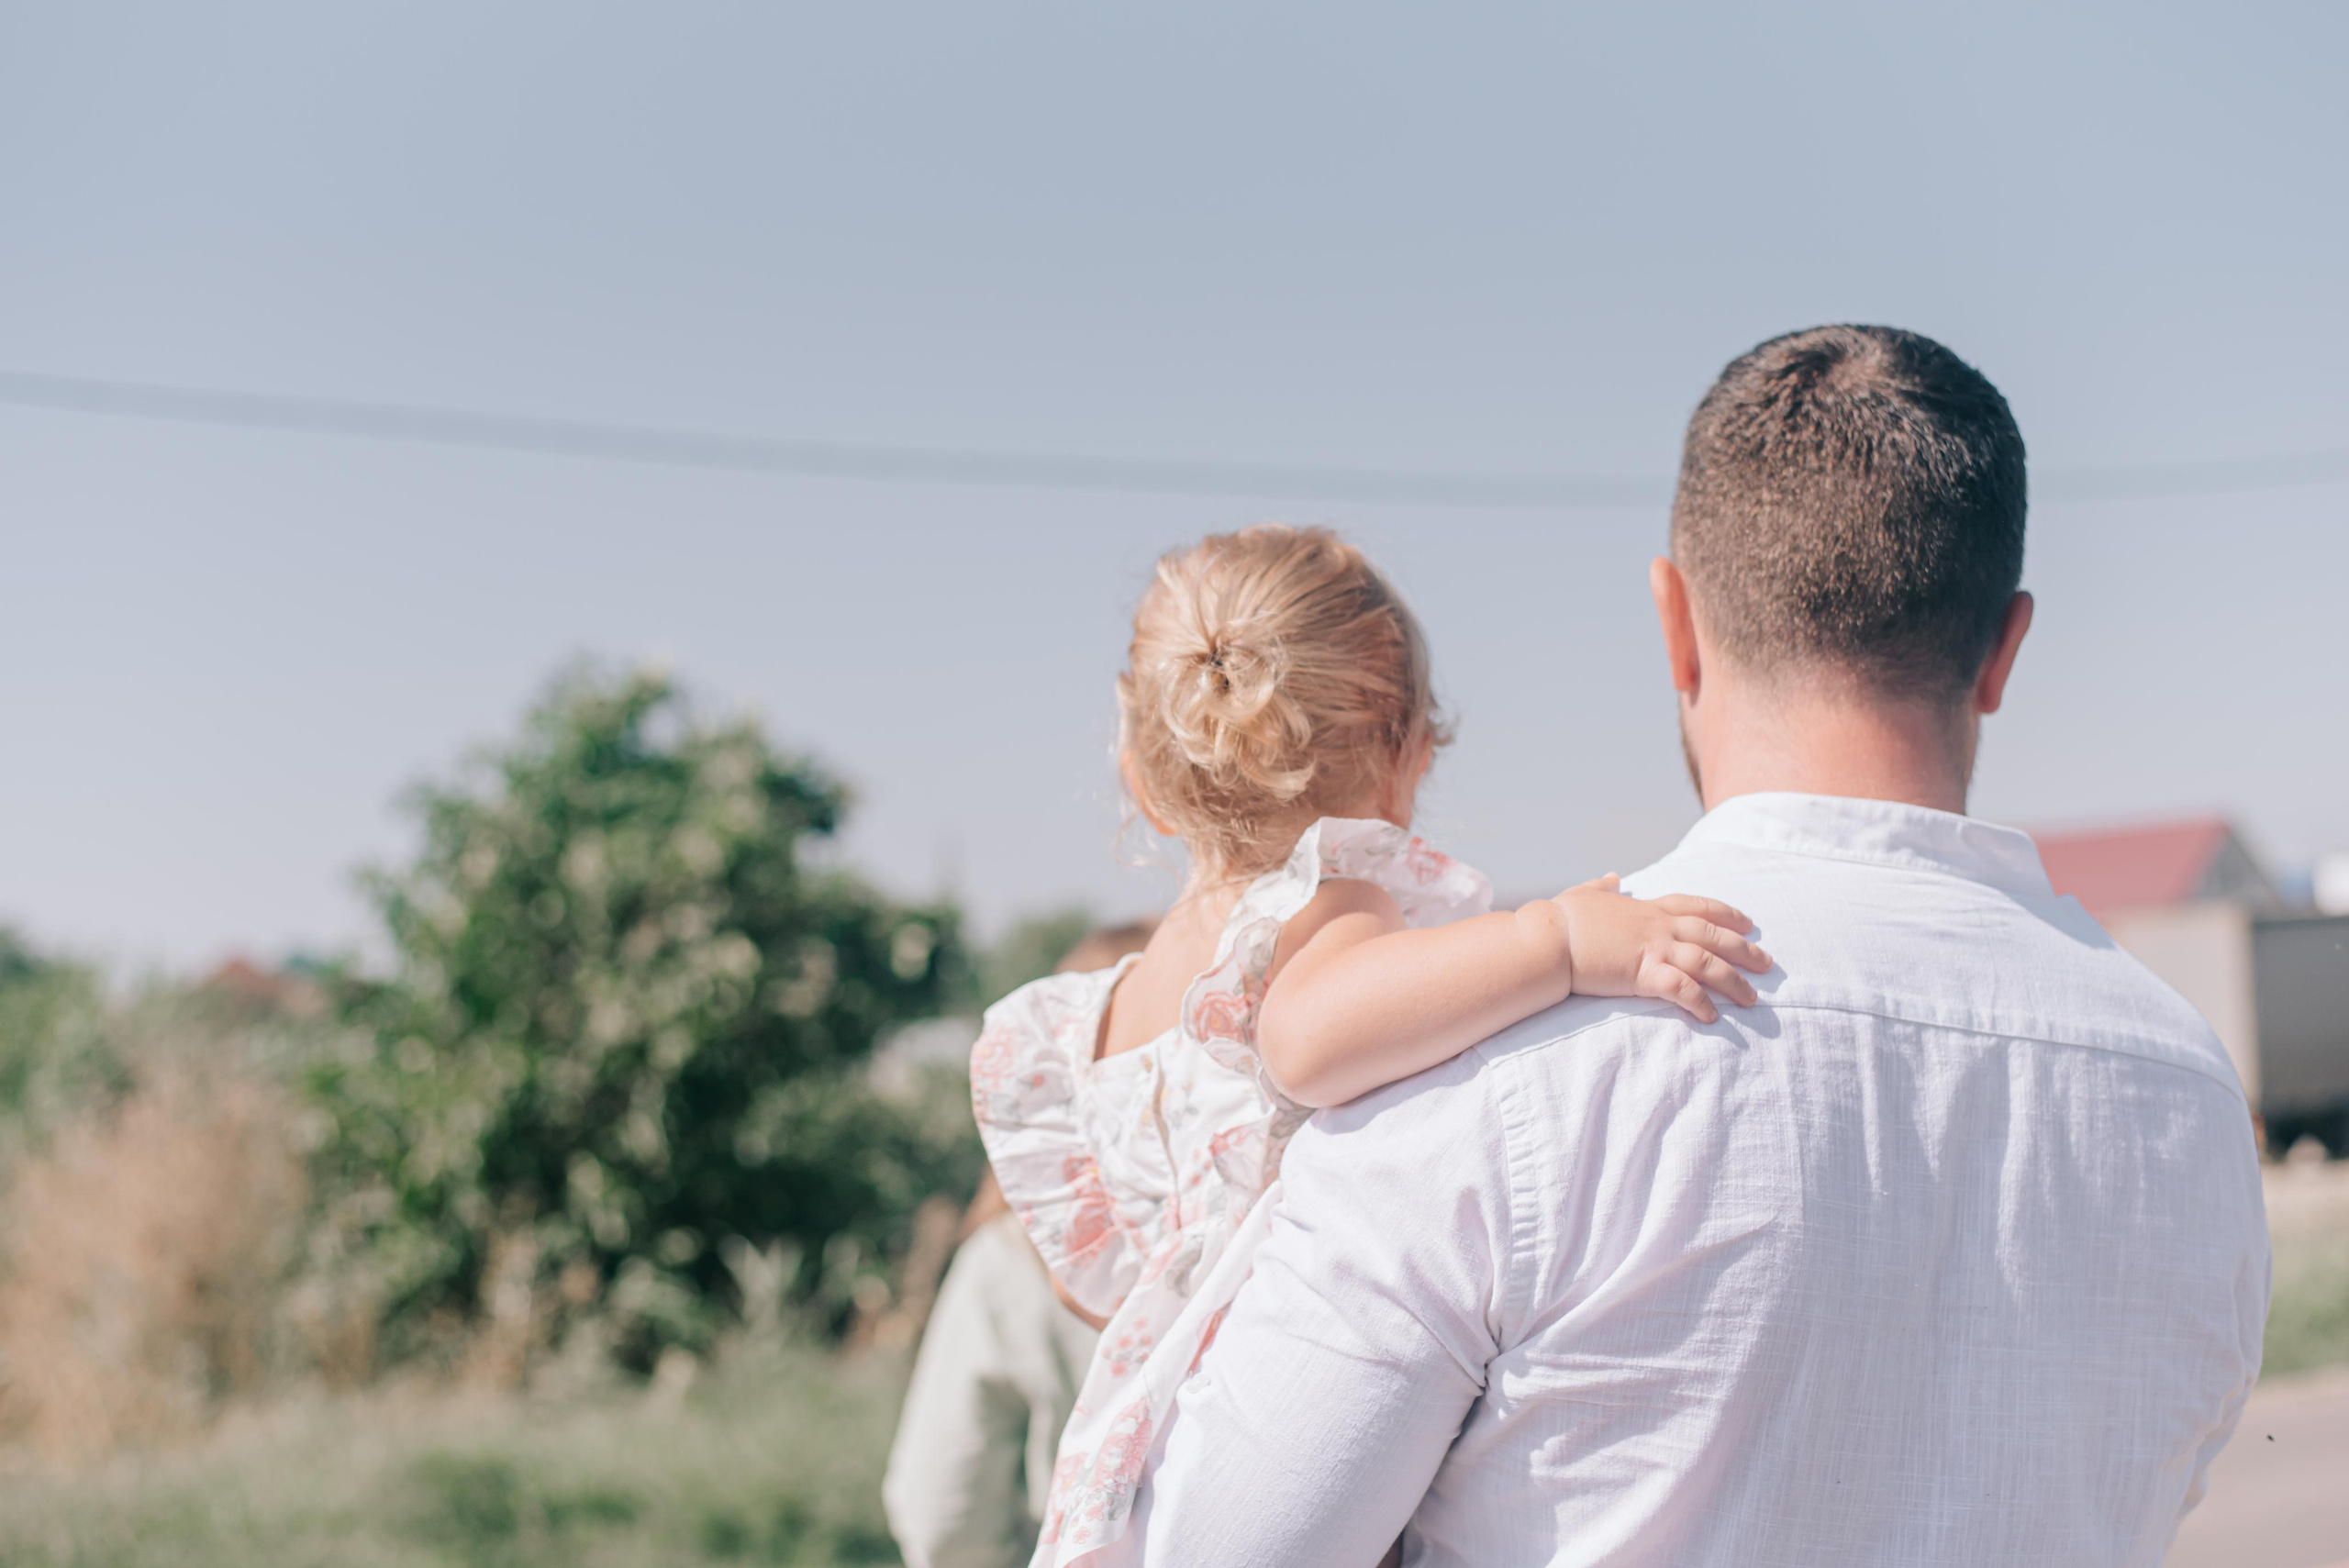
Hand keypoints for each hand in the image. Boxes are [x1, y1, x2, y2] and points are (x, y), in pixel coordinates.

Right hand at [1551, 875, 1771, 1023]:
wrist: (1548, 938)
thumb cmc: (1561, 918)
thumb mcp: (1584, 894)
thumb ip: (1601, 886)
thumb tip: (1609, 877)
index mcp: (1647, 908)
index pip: (1697, 906)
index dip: (1726, 914)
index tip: (1747, 923)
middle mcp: (1658, 926)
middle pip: (1713, 935)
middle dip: (1744, 950)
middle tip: (1767, 964)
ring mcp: (1653, 948)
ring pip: (1707, 962)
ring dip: (1734, 982)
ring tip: (1752, 1000)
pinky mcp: (1644, 974)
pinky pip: (1683, 989)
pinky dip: (1701, 1003)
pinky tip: (1713, 1017)